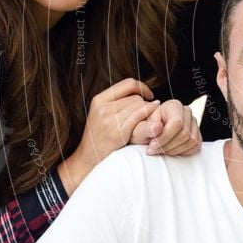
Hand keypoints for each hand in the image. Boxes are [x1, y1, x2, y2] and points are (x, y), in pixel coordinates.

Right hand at [58, 79, 160, 194]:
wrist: (88, 159)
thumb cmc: (99, 137)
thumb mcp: (101, 114)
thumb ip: (116, 102)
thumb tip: (140, 92)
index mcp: (99, 100)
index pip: (128, 84)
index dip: (142, 87)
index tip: (149, 95)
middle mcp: (103, 108)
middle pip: (135, 97)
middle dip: (145, 104)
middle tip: (150, 113)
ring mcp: (109, 120)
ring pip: (139, 107)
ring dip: (148, 112)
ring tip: (151, 119)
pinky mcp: (117, 132)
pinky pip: (138, 117)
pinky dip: (148, 115)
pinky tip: (154, 120)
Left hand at [131, 99, 201, 156]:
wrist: (149, 132)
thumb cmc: (144, 128)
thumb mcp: (139, 128)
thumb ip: (146, 127)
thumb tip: (156, 127)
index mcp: (173, 106)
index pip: (177, 122)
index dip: (165, 137)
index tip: (152, 145)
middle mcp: (186, 112)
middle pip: (185, 134)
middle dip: (168, 146)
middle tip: (154, 150)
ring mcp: (193, 123)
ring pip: (191, 141)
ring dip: (174, 150)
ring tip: (160, 149)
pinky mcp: (196, 134)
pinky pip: (195, 146)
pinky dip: (182, 152)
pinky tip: (170, 149)